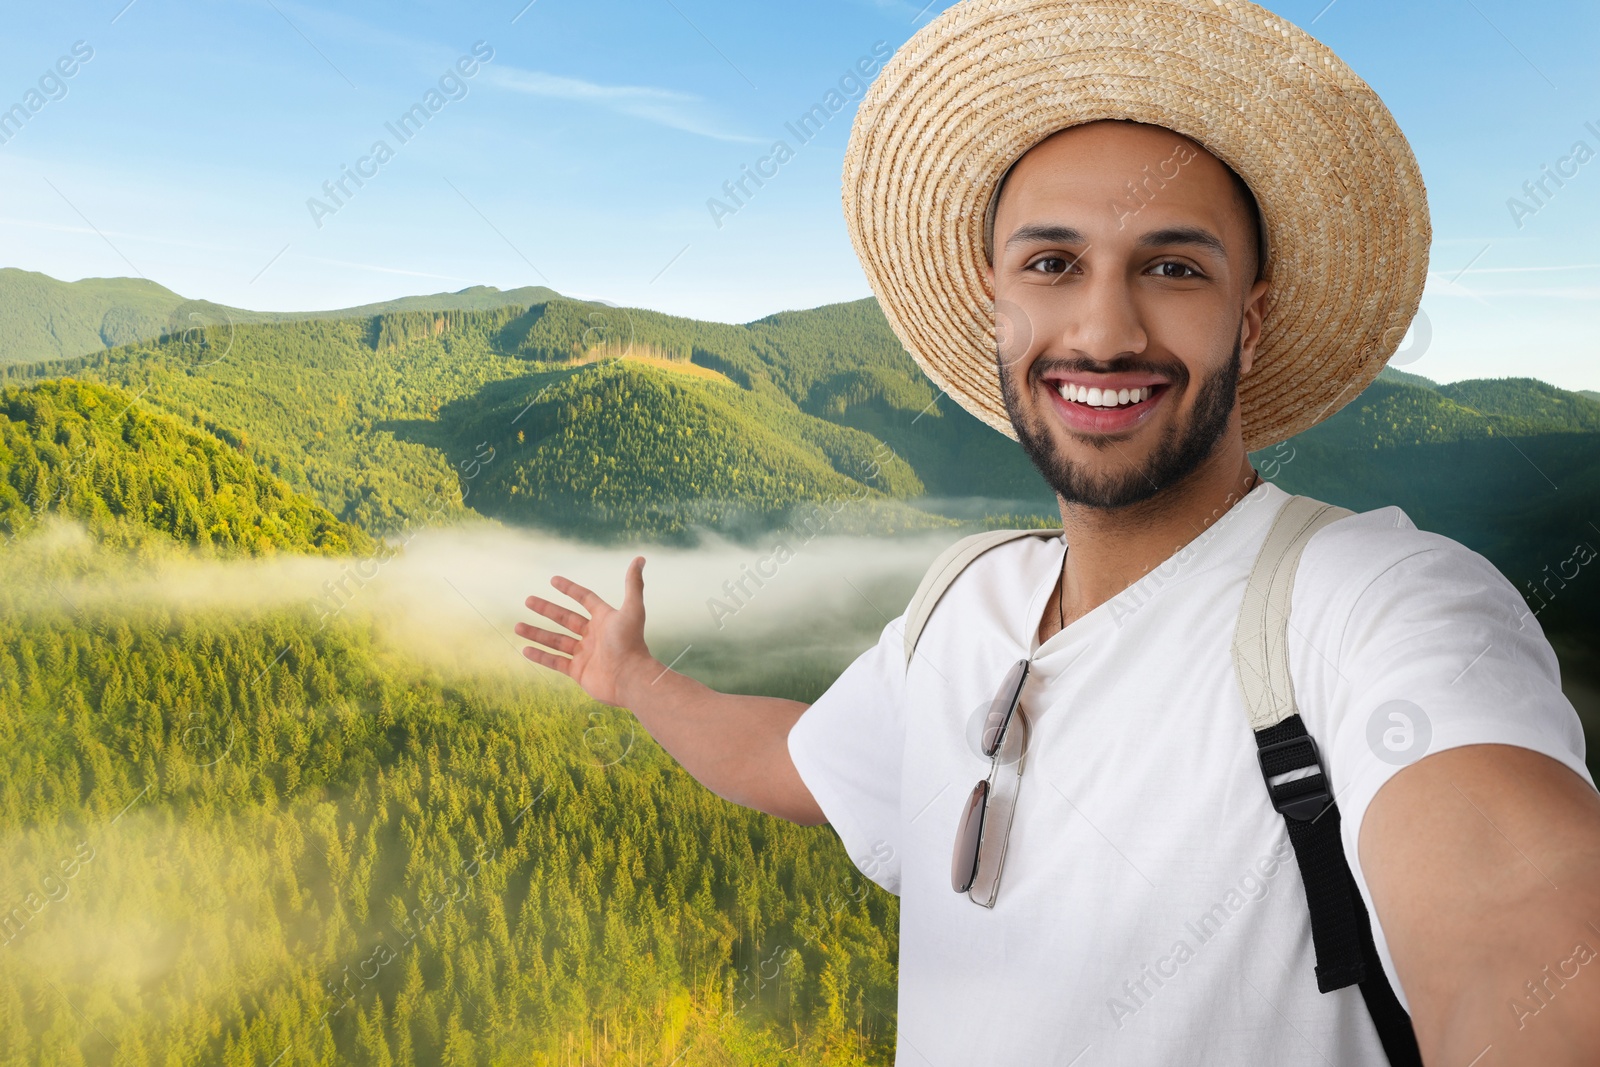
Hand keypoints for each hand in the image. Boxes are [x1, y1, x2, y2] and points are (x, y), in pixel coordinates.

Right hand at [516, 556, 653, 706]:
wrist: (630, 678)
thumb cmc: (631, 643)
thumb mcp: (632, 610)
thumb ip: (634, 584)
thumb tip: (640, 558)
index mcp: (604, 619)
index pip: (584, 599)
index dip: (570, 589)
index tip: (553, 580)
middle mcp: (594, 635)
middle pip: (565, 619)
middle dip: (546, 609)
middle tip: (528, 600)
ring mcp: (585, 654)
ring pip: (556, 640)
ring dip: (537, 633)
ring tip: (517, 626)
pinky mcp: (578, 671)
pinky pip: (555, 661)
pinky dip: (540, 656)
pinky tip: (525, 649)